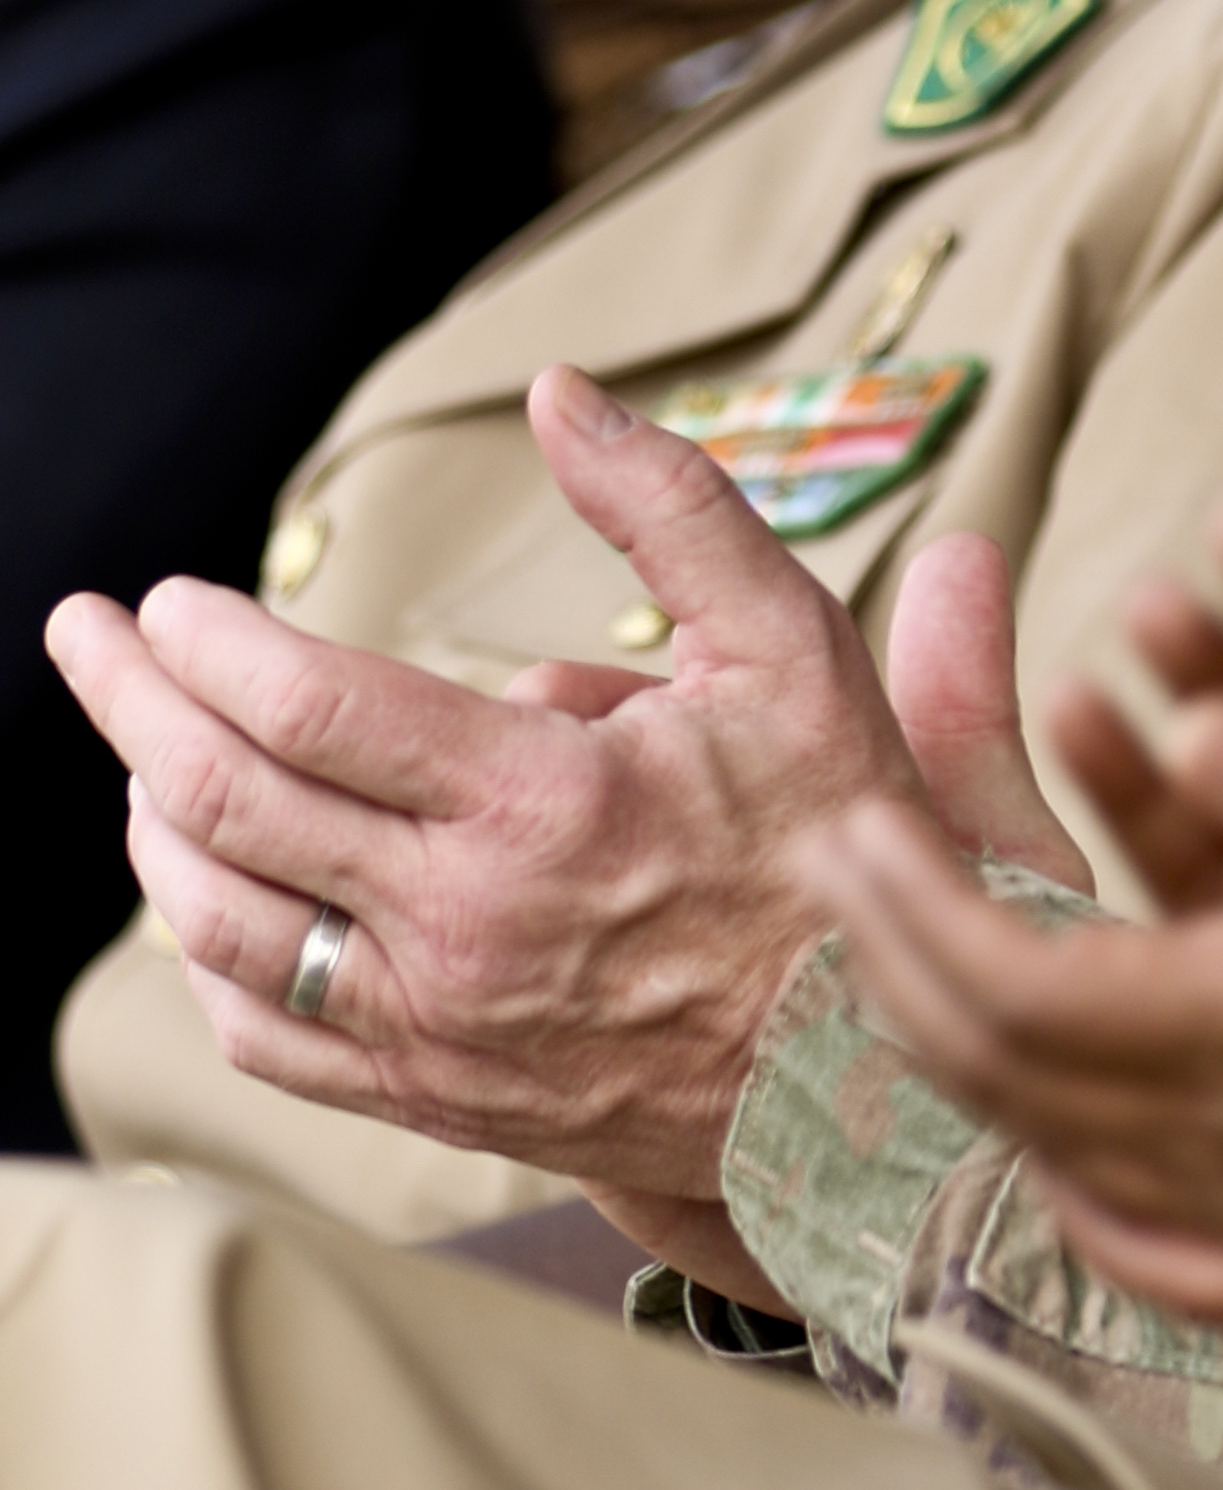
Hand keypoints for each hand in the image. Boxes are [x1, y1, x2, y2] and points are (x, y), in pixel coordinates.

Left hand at [47, 364, 1085, 1273]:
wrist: (869, 1078)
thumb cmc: (839, 843)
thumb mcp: (789, 645)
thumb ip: (670, 506)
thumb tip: (559, 394)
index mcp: (545, 804)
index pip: (307, 710)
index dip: (210, 643)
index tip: (172, 595)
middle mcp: (467, 924)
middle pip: (226, 804)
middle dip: (128, 702)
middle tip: (86, 634)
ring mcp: (437, 1025)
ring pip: (221, 923)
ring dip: (153, 821)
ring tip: (140, 748)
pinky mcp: (432, 1095)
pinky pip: (262, 1034)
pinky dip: (205, 956)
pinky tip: (204, 895)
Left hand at [819, 496, 1222, 1371]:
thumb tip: (1199, 742)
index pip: (1038, 988)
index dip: (922, 907)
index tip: (851, 820)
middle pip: (1022, 1077)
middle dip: (902, 965)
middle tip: (840, 862)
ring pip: (1074, 1157)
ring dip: (965, 1055)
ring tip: (903, 965)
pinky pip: (1171, 1253)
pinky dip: (1079, 1191)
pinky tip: (1063, 1157)